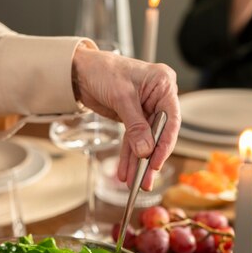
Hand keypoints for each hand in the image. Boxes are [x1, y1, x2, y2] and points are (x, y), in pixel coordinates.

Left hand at [72, 43, 180, 189]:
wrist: (81, 69)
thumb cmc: (103, 70)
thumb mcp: (121, 97)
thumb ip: (135, 125)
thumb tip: (145, 150)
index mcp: (163, 84)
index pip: (171, 120)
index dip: (164, 145)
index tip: (156, 164)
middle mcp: (158, 97)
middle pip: (158, 134)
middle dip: (150, 160)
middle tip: (145, 181)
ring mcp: (145, 108)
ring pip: (144, 141)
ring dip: (137, 163)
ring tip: (133, 183)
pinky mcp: (131, 117)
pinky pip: (132, 140)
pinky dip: (128, 156)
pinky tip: (125, 172)